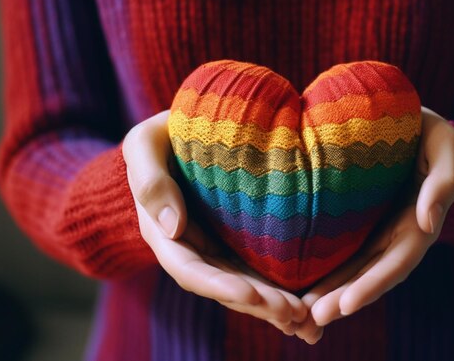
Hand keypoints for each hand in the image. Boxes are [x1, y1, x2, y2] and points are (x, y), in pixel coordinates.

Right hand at [123, 110, 306, 334]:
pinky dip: (281, 290)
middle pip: (224, 287)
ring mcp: (217, 248)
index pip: (190, 269)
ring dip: (275, 307)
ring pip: (245, 286)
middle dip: (258, 304)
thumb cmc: (160, 136)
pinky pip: (260, 270)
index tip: (252, 295)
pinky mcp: (239, 241)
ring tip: (309, 319)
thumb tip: (172, 229)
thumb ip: (149, 182)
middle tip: (295, 314)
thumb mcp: (144, 146)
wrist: (182, 134)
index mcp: (165, 233)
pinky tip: (310, 305)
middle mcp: (192, 248)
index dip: (220, 286)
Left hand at [295, 107, 453, 342]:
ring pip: (353, 269)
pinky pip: (341, 250)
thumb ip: (445, 181)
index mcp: (419, 222)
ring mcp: (376, 230)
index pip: (397, 262)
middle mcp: (397, 234)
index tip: (347, 305)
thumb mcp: (446, 145)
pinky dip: (324, 270)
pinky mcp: (356, 221)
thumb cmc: (428, 129)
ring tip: (299, 315)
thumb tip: (428, 222)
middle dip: (343, 299)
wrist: (405, 118)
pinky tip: (299, 285)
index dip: (373, 285)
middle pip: (370, 275)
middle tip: (312, 319)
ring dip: (329, 293)